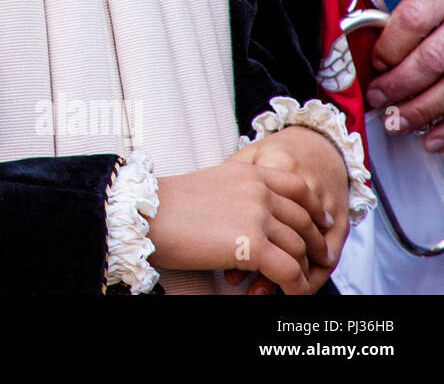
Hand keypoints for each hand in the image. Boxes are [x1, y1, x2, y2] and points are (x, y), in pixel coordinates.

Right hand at [147, 159, 332, 294]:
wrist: (145, 214)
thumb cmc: (166, 206)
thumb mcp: (211, 186)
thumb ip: (239, 194)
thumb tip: (254, 218)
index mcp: (248, 173)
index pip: (298, 186)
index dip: (314, 208)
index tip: (322, 222)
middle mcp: (259, 191)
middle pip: (303, 221)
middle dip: (314, 244)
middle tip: (317, 260)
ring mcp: (258, 216)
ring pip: (299, 249)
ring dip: (302, 271)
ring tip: (297, 285)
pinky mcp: (253, 245)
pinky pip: (289, 272)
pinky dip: (294, 288)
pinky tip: (290, 295)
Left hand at [228, 126, 349, 288]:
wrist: (314, 141)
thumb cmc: (274, 152)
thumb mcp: (246, 158)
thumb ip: (231, 179)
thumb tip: (210, 217)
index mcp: (278, 165)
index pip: (265, 214)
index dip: (246, 248)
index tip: (230, 272)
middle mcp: (307, 182)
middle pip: (290, 236)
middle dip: (269, 270)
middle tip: (250, 288)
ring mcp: (327, 200)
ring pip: (312, 248)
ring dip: (294, 275)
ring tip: (270, 290)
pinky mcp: (341, 212)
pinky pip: (333, 248)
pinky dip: (317, 270)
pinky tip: (299, 283)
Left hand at [369, 0, 443, 150]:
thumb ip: (405, 23)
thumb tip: (373, 64)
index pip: (412, 20)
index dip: (389, 48)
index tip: (374, 67)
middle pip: (433, 59)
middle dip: (399, 85)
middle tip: (377, 100)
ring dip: (421, 112)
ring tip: (397, 124)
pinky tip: (432, 140)